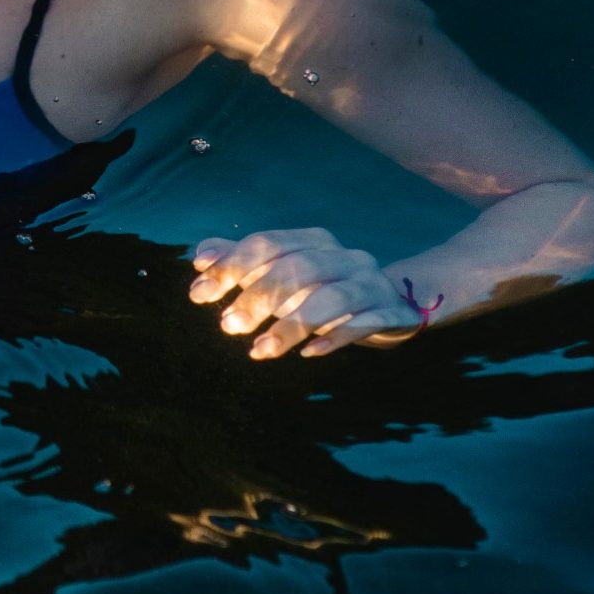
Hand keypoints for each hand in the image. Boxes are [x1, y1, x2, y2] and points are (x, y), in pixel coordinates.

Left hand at [187, 226, 426, 358]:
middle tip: (228, 326)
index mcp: (314, 241)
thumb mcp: (285, 273)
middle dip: (258, 297)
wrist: (394, 303)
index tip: (199, 295)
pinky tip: (309, 352)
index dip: (231, 266)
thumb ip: (244, 263)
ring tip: (259, 350)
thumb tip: (201, 258)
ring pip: (330, 298)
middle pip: (297, 269)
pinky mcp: (391, 311)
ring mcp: (370, 282)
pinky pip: (364, 323)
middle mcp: (344, 255)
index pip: (267, 244)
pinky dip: (336, 337)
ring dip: (291, 325)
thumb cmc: (326, 289)